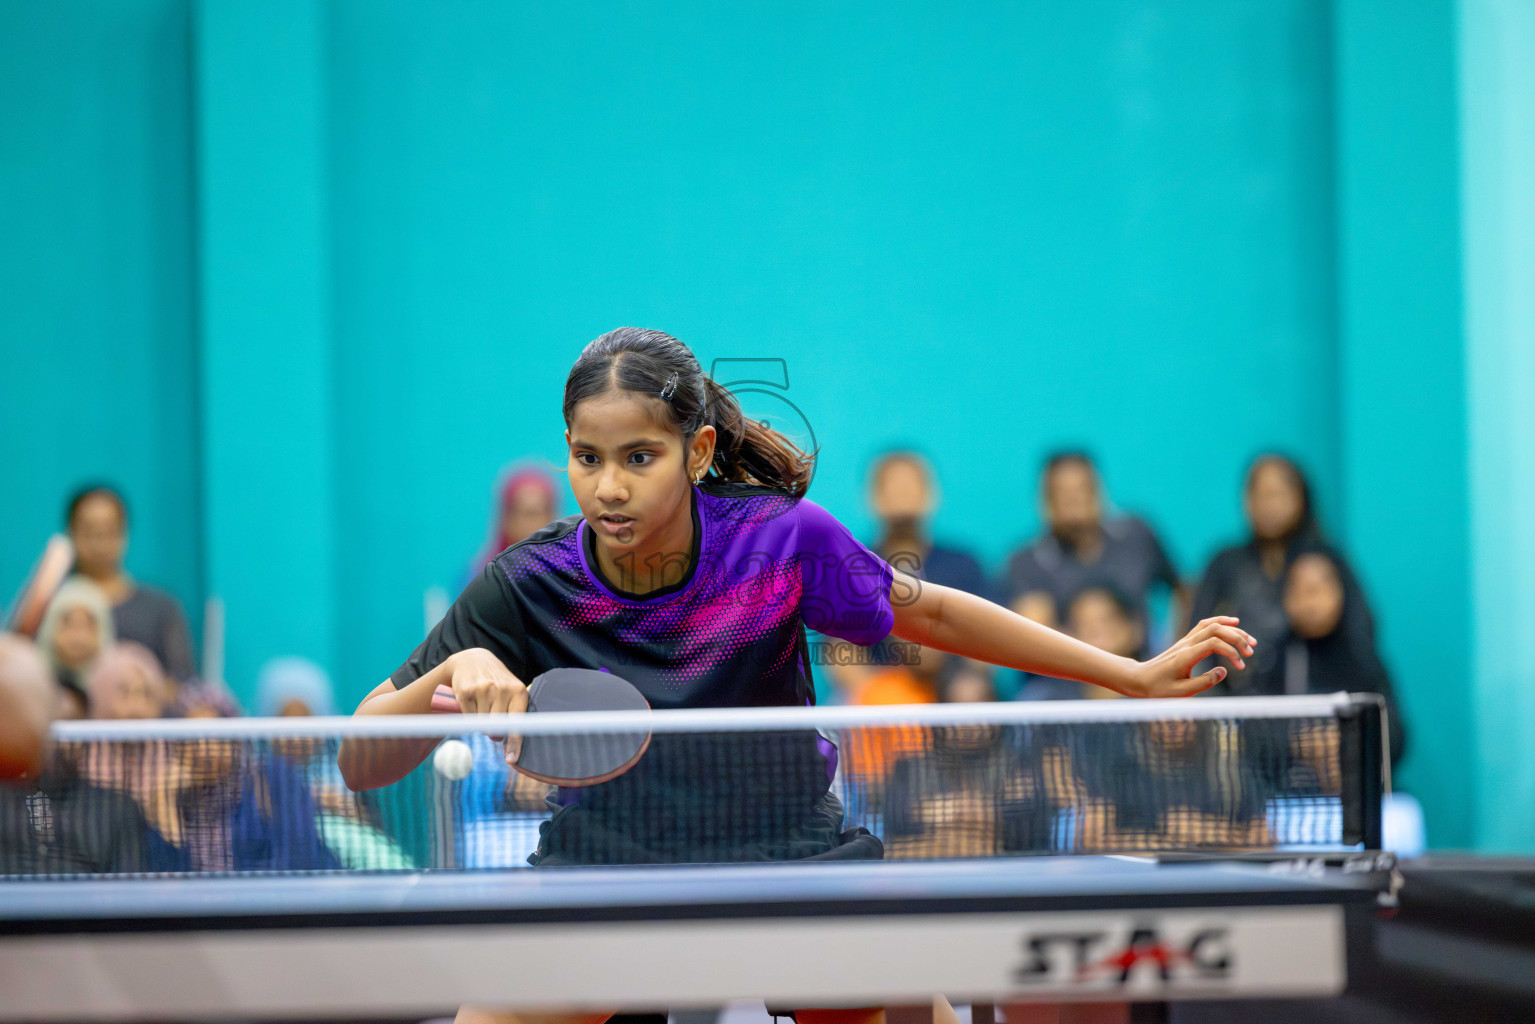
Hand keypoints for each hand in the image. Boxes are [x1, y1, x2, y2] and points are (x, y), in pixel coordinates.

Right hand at [447, 648, 528, 764]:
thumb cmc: (497, 683)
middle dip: (495, 733)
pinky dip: (470, 716)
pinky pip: (469, 717)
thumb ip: (513, 715)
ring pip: (482, 724)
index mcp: (519, 691)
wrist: (473, 660)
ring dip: (482, 723)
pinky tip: (473, 703)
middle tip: (493, 725)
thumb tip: (507, 742)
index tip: (511, 760)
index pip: (518, 723)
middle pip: (497, 728)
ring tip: (484, 706)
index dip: (515, 743)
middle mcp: (502, 689)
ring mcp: (483, 689)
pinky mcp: (466, 692)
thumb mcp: (511, 692)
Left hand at [1123, 616, 1254, 698]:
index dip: (1231, 652)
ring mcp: (1185, 641)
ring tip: (1250, 639)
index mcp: (1186, 656)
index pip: (1214, 643)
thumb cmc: (1158, 689)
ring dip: (1232, 629)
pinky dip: (1220, 622)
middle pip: (1215, 629)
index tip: (1240, 666)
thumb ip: (1204, 682)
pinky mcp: (1185, 642)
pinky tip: (1233, 623)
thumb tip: (1224, 671)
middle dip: (1237, 638)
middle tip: (1251, 651)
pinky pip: (1204, 626)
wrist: (1139, 679)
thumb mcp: (1182, 692)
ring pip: (1211, 625)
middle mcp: (1186, 644)